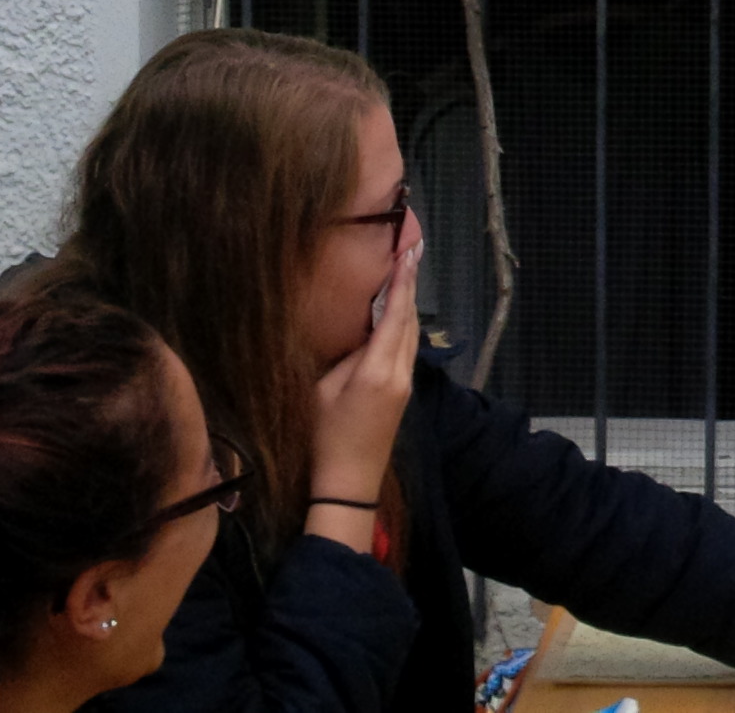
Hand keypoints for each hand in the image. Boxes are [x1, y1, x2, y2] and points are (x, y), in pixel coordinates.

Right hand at [305, 243, 419, 545]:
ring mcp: (406, 385)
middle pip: (409, 321)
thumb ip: (342, 357)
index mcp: (377, 370)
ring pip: (412, 335)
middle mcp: (399, 374)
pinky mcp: (404, 394)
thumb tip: (357, 332)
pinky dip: (404, 325)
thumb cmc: (324, 437)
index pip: (395, 316)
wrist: (349, 483)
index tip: (408, 253)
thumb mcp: (322, 390)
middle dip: (409, 286)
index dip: (402, 283)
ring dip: (409, 304)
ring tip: (405, 273)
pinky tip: (397, 313)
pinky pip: (407, 350)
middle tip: (409, 251)